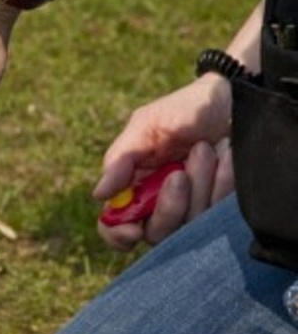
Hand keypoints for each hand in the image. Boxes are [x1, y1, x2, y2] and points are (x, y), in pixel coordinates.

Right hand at [94, 74, 232, 250]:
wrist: (232, 98)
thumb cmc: (183, 109)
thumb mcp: (147, 125)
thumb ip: (121, 159)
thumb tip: (99, 194)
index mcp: (133, 188)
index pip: (115, 227)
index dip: (118, 235)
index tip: (133, 231)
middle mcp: (160, 204)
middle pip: (156, 234)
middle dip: (169, 207)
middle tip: (178, 174)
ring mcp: (194, 207)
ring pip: (190, 225)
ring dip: (199, 186)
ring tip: (205, 149)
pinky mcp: (223, 206)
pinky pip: (221, 214)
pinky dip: (223, 184)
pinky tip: (226, 158)